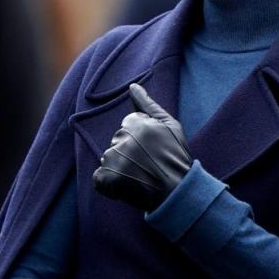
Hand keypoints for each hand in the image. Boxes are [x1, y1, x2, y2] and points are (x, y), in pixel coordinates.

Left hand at [93, 83, 191, 211]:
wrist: (178, 192)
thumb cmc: (176, 158)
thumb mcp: (171, 126)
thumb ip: (148, 105)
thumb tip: (132, 86)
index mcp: (136, 123)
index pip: (128, 126)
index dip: (141, 141)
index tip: (153, 152)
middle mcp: (122, 138)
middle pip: (117, 142)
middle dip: (129, 153)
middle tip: (147, 166)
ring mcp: (113, 158)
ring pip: (109, 159)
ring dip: (120, 168)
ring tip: (140, 177)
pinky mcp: (107, 177)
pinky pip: (100, 178)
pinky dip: (110, 184)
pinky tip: (127, 187)